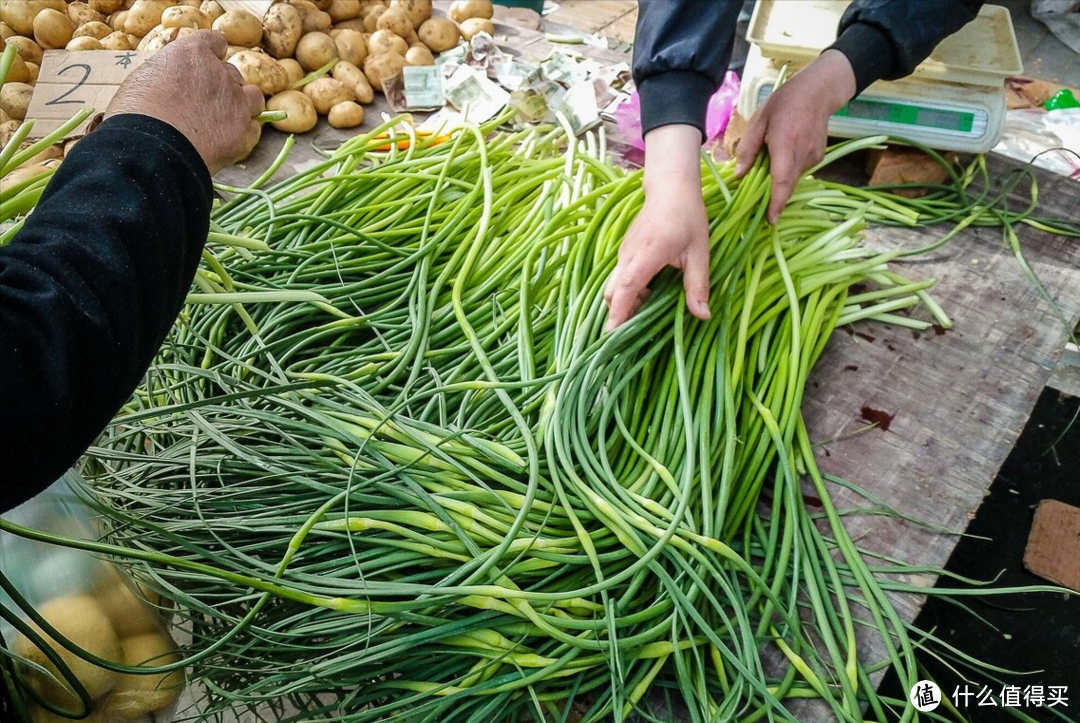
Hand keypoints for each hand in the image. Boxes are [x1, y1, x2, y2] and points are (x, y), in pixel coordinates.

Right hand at [105, 30, 263, 173]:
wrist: (152, 148)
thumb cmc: (137, 113)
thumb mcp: (146, 78)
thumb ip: (170, 73)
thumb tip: (174, 81)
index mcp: (193, 53)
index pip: (214, 41)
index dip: (211, 54)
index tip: (206, 65)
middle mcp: (220, 72)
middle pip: (231, 73)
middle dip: (221, 85)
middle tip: (205, 104)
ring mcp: (236, 101)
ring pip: (252, 96)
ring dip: (242, 104)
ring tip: (224, 120)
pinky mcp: (244, 130)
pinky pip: (253, 127)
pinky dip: (243, 132)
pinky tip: (226, 141)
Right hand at [604, 124, 710, 330]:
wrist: (670, 188)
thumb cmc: (687, 218)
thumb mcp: (699, 253)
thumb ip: (697, 286)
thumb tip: (702, 316)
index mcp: (646, 257)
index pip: (625, 289)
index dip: (618, 313)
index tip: (611, 334)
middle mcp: (629, 257)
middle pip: (612, 293)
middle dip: (619, 314)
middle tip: (631, 335)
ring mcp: (624, 254)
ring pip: (615, 286)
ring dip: (625, 303)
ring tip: (644, 316)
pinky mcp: (626, 252)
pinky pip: (620, 277)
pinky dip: (628, 292)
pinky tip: (648, 296)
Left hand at [735, 49, 856, 223]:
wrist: (819, 91)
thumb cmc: (785, 102)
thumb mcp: (759, 119)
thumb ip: (748, 148)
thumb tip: (739, 174)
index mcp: (785, 144)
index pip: (782, 180)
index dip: (776, 202)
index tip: (771, 220)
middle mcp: (802, 154)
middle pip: (787, 185)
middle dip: (774, 198)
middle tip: (759, 205)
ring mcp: (813, 157)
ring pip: (793, 179)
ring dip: (780, 180)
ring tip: (769, 164)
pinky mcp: (818, 157)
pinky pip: (799, 171)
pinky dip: (788, 171)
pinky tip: (783, 155)